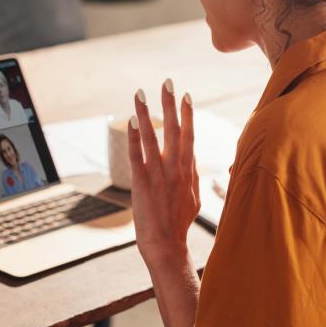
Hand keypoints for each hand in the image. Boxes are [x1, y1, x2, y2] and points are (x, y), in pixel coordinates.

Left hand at [128, 81, 199, 267]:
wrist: (166, 244)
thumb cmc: (180, 223)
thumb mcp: (194, 197)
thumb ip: (194, 176)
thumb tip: (194, 161)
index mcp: (189, 170)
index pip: (189, 135)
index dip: (187, 114)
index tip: (186, 95)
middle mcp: (176, 168)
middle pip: (174, 129)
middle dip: (170, 104)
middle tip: (167, 82)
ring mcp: (159, 174)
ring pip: (153, 136)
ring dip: (146, 113)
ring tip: (141, 93)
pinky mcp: (142, 182)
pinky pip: (137, 154)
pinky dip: (134, 136)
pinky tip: (131, 120)